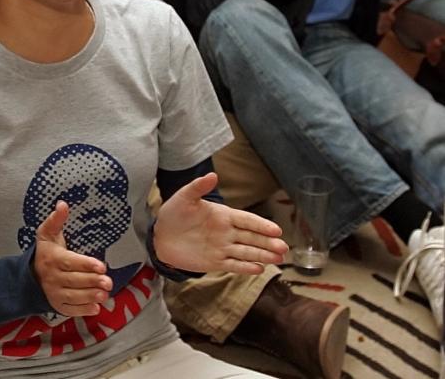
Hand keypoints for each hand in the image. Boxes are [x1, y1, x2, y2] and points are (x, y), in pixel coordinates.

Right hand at [33, 201, 112, 316]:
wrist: (29, 275)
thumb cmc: (45, 251)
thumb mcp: (47, 233)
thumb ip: (56, 220)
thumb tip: (63, 204)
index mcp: (53, 259)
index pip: (70, 262)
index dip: (86, 264)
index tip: (101, 266)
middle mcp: (53, 278)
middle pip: (74, 281)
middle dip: (92, 282)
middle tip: (109, 282)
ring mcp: (54, 293)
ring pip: (73, 296)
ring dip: (90, 296)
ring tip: (105, 295)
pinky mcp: (57, 305)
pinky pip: (70, 309)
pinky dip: (82, 310)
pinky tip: (96, 308)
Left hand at [153, 172, 287, 273]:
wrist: (160, 235)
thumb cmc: (174, 213)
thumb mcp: (185, 197)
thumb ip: (199, 187)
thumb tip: (213, 175)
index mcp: (222, 215)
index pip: (247, 220)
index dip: (261, 225)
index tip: (276, 230)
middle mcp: (226, 232)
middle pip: (252, 238)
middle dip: (268, 243)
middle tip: (284, 248)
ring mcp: (222, 248)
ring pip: (246, 252)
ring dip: (262, 255)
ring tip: (279, 258)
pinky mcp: (214, 262)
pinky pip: (233, 265)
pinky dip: (245, 267)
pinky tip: (259, 268)